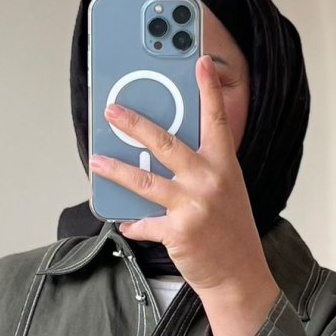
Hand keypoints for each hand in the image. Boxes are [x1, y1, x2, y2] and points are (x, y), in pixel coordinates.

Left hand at [89, 54, 278, 306]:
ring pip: (144, 181)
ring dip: (115, 170)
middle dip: (135, 124)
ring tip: (97, 161)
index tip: (199, 61)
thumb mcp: (225, 190)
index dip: (207, 89)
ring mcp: (194, 205)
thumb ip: (201, 168)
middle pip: (166, 143)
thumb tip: (161, 152)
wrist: (239, 273)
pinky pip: (144, 223)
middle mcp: (210, 180)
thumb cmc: (229, 230)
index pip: (215, 119)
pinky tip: (122, 221)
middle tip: (113, 112)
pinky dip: (131, 223)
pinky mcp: (179, 231)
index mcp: (224, 165)